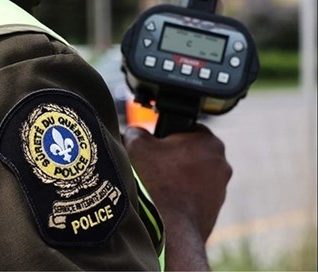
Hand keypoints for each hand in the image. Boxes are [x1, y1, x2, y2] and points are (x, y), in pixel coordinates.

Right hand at [124, 124, 231, 269]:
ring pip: (193, 176)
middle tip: (152, 168)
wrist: (170, 228)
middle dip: (172, 159)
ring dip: (176, 179)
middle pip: (189, 153)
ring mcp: (221, 188)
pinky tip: (164, 202)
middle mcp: (221, 163)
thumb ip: (136, 132)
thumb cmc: (156, 183)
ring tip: (157, 187)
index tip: (153, 147)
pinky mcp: (214, 209)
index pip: (185, 128)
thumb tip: (134, 133)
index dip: (166, 136)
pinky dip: (181, 197)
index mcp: (209, 141)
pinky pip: (194, 196)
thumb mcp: (137, 145)